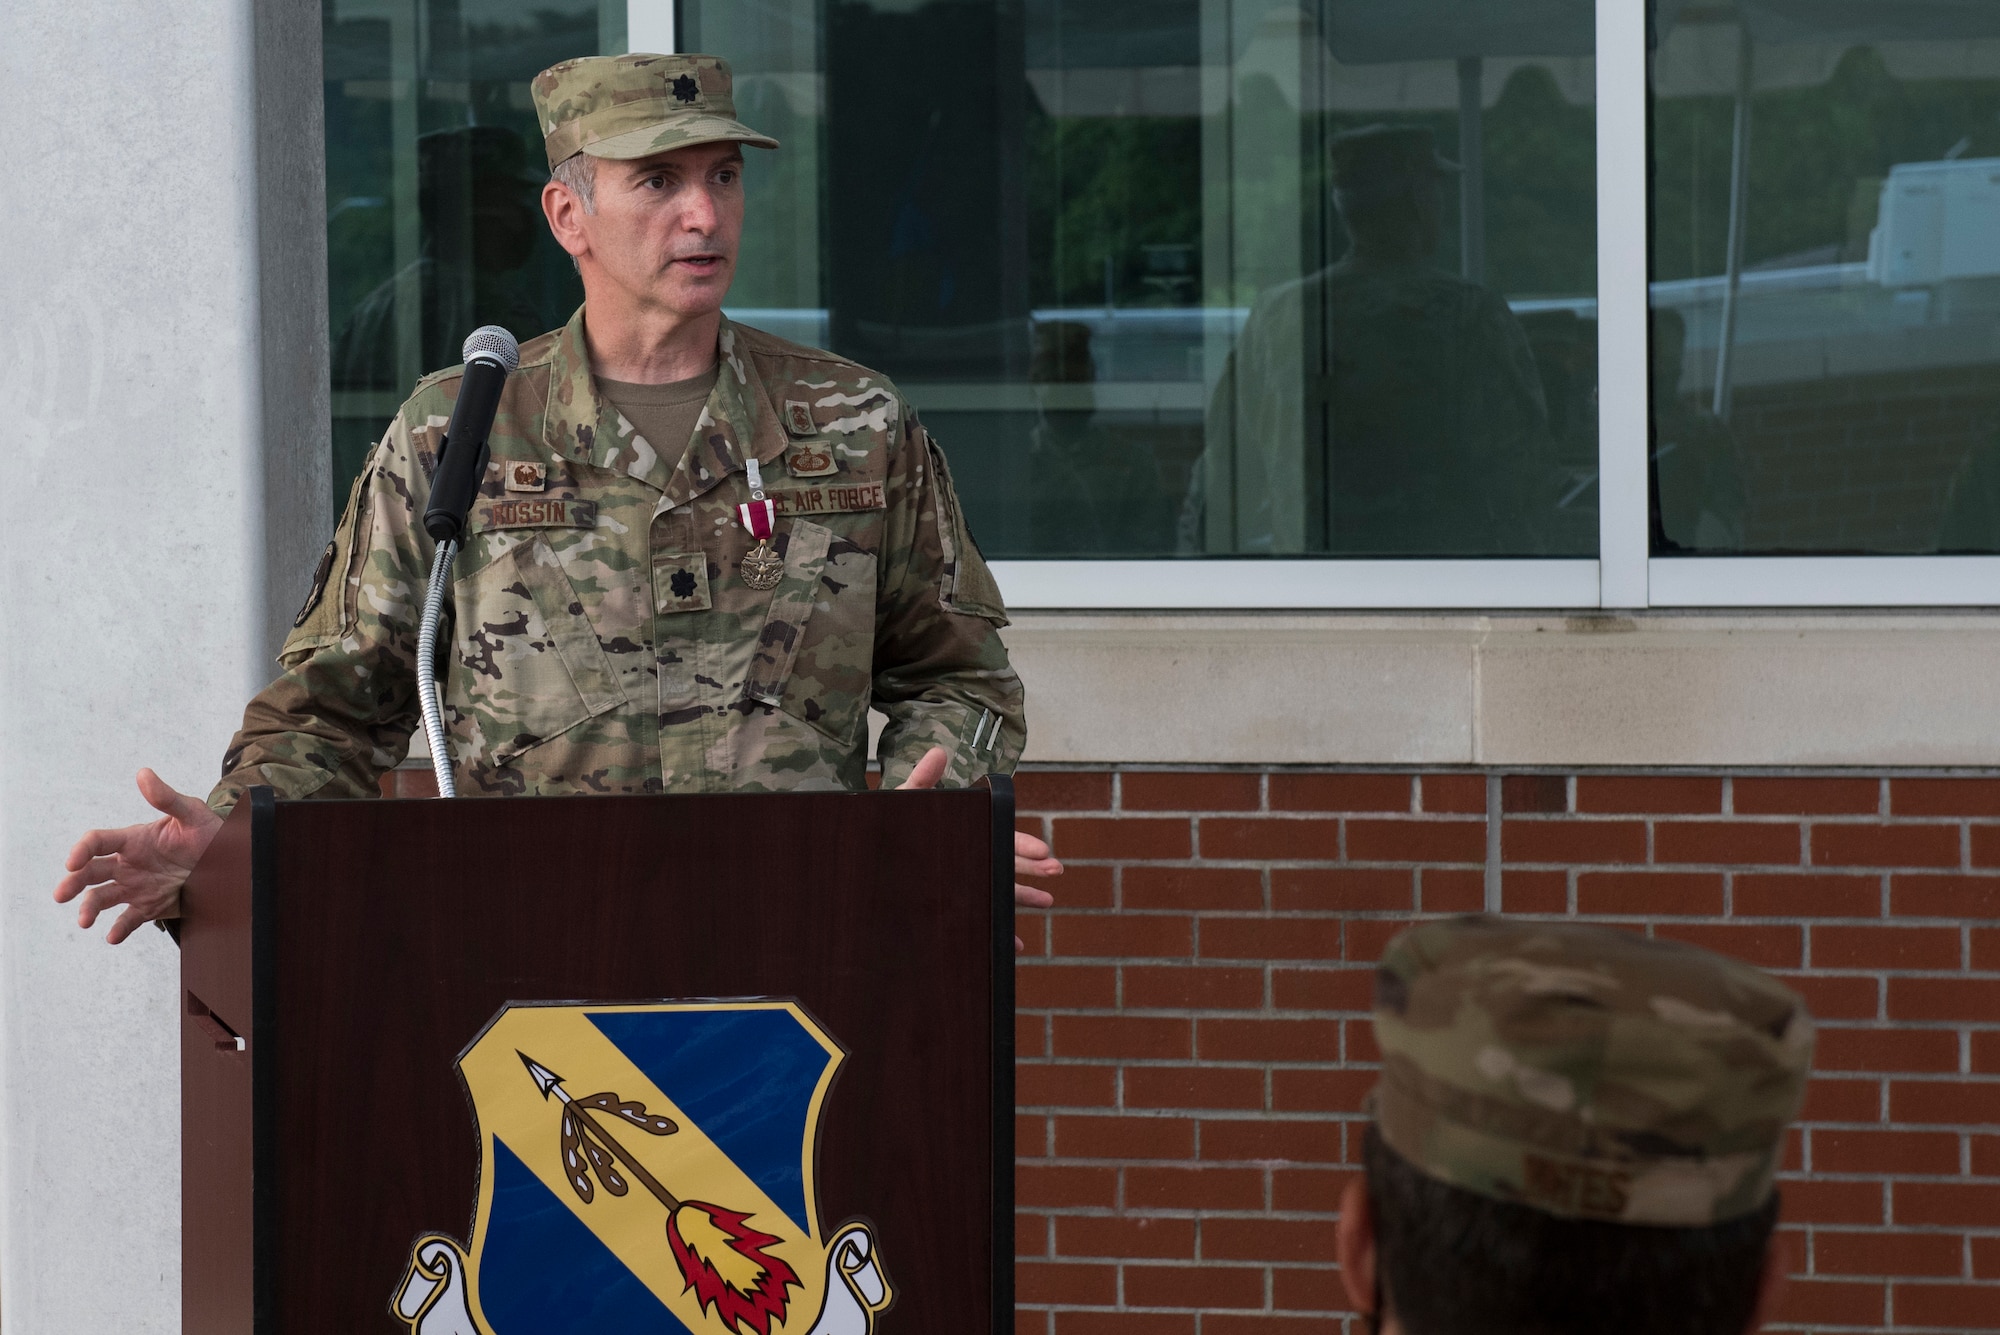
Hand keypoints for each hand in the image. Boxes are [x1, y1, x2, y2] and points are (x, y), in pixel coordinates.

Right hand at [55, 769, 222, 944]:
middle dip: (73, 883)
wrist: (229, 862)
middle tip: (61, 895)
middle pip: (90, 873)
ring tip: (85, 922)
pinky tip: (112, 937)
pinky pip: (128, 919)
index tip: (72, 862)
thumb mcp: (192, 814)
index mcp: (133, 840)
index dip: (81, 850)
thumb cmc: (208, 833)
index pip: (97, 842)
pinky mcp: (148, 906)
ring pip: (103, 898)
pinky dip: (119, 929)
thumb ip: (166, 798)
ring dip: (90, 909)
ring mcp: (136, 886)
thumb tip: (143, 773)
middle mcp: (128, 864)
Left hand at [898, 746, 1060, 953]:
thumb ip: (922, 778)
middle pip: (1006, 864)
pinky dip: (999, 935)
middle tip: (1056, 870)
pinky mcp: (952, 909)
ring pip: (999, 892)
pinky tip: (1014, 946)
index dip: (1023, 845)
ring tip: (1048, 901)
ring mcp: (963, 885)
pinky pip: (980, 924)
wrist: (865, 863)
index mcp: (966, 834)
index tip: (1043, 850)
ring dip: (1025, 897)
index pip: (1000, 838)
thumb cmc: (887, 830)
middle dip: (1032, 868)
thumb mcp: (904, 803)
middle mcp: (970, 860)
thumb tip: (939, 751)